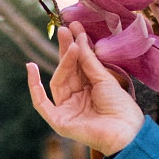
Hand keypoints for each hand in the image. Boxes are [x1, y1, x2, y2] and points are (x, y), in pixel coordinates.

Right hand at [27, 23, 144, 154]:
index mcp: (89, 89)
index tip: (74, 26)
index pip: (78, 65)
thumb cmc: (120, 107)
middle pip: (66, 71)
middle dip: (66, 50)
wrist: (127, 131)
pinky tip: (31, 68)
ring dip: (63, 63)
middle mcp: (76, 98)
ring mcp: (67, 110)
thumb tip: (77, 38)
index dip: (75, 46)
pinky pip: (41, 104)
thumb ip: (88, 60)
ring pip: (58, 81)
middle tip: (65, 30)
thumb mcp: (104, 78)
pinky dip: (34, 87)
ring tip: (70, 45)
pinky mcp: (59, 121)